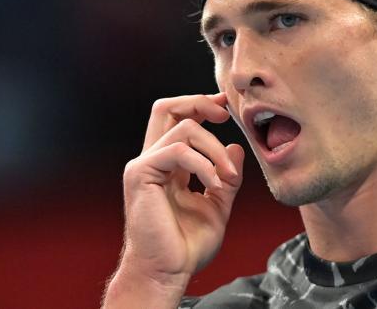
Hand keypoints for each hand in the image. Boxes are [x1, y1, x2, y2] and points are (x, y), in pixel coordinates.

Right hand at [105, 93, 243, 306]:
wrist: (167, 272)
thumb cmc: (187, 246)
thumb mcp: (217, 206)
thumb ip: (226, 177)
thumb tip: (236, 147)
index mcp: (167, 164)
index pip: (177, 119)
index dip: (201, 106)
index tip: (226, 107)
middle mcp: (152, 159)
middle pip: (166, 107)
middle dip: (198, 103)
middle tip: (225, 114)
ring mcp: (143, 165)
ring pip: (182, 128)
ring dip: (214, 149)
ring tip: (229, 177)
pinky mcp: (141, 175)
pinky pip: (178, 151)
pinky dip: (204, 164)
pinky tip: (216, 183)